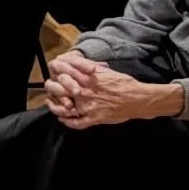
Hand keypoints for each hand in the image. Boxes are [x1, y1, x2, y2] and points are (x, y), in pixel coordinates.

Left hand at [46, 52, 177, 127]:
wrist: (138, 99)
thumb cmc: (125, 83)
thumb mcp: (107, 72)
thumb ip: (92, 70)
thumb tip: (82, 67)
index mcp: (89, 78)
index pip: (65, 73)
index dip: (58, 72)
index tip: (54, 72)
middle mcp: (86, 91)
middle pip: (61, 89)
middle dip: (53, 88)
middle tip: (50, 88)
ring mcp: (89, 106)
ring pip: (65, 107)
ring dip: (56, 106)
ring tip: (51, 105)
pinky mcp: (94, 119)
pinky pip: (77, 122)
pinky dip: (67, 122)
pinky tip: (62, 119)